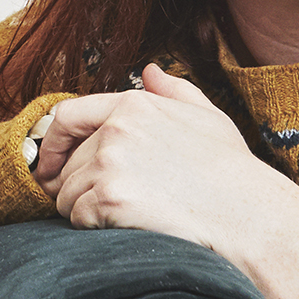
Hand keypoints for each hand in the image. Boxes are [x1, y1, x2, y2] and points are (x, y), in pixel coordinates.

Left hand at [33, 64, 298, 269]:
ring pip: (66, 193)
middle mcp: (116, 128)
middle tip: (99, 205)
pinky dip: (91, 227)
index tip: (50, 166)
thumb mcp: (207, 117)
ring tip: (120, 217)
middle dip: (74, 187)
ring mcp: (110, 162)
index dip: (51, 144)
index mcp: (133, 103)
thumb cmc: (232, 172)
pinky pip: (76, 217)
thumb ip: (174, 90)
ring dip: (82, 210)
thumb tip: (148, 71)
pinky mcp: (108, 197)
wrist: (248, 216)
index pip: (67, 116)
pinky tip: (123, 227)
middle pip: (66, 163)